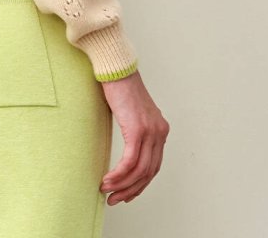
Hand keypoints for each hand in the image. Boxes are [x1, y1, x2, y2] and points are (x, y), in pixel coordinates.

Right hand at [99, 69, 169, 204]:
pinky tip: (108, 180)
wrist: (116, 69)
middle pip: (148, 172)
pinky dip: (118, 175)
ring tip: (107, 191)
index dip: (140, 183)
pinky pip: (130, 161)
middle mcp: (159, 132)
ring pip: (139, 171)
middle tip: (116, 199)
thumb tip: (128, 149)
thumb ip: (135, 130)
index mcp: (160, 129)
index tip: (127, 192)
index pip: (154, 165)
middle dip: (131, 190)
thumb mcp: (132, 112)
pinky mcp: (137, 130)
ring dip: (122, 185)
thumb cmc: (120, 87)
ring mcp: (150, 131)